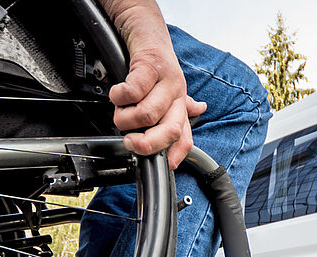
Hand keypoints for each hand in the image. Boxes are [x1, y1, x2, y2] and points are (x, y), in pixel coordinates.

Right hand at [102, 2, 205, 168]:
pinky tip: (117, 94)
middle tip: (130, 140)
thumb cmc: (154, 65)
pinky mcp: (150, 66)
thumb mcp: (169, 89)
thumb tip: (198, 112)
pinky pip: (134, 91)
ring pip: (147, 114)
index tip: (161, 165)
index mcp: (180, 106)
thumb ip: (180, 106)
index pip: (185, 138)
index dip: (175, 156)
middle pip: (169, 132)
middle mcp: (177, 95)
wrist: (146, 31)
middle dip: (145, 143)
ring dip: (125, 117)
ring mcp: (166, 81)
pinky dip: (120, 97)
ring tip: (120, 110)